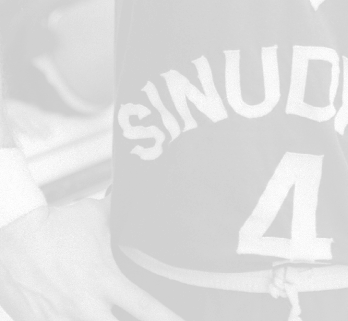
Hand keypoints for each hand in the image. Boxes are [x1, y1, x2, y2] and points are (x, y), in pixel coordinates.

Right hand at [0, 199, 182, 320]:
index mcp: (105, 280)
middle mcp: (87, 307)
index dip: (168, 318)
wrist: (13, 236)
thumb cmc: (56, 224)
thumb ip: (119, 216)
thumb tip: (137, 201)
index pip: (145, 308)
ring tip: (105, 315)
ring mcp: (63, 320)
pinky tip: (78, 316)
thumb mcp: (94, 216)